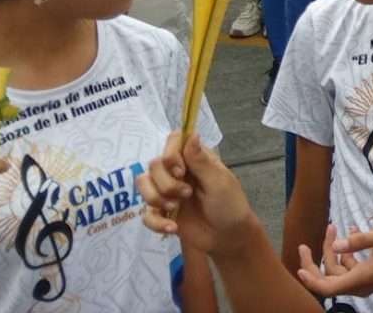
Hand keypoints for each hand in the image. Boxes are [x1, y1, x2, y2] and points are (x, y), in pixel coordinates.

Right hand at [137, 133, 255, 256]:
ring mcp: (168, 192)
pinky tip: (172, 229)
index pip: (173, 141)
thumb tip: (192, 134)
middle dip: (166, 182)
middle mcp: (178, 172)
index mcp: (195, 159)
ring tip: (175, 208)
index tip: (180, 170)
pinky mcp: (162, 213)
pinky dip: (156, 222)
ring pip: (143, 185)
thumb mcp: (219, 182)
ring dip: (156, 198)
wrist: (227, 237)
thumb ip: (201, 161)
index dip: (170, 153)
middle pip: (154, 165)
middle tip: (187, 194)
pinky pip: (145, 214)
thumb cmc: (229, 205)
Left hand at [296, 222, 372, 298]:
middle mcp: (361, 284)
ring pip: (339, 271)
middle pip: (329, 279)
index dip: (311, 278)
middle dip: (317, 260)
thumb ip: (359, 240)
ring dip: (332, 251)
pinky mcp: (370, 275)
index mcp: (362, 278)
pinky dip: (346, 253)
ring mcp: (365, 281)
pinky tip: (352, 231)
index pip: (328, 287)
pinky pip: (350, 268)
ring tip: (333, 227)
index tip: (299, 265)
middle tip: (307, 243)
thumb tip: (337, 244)